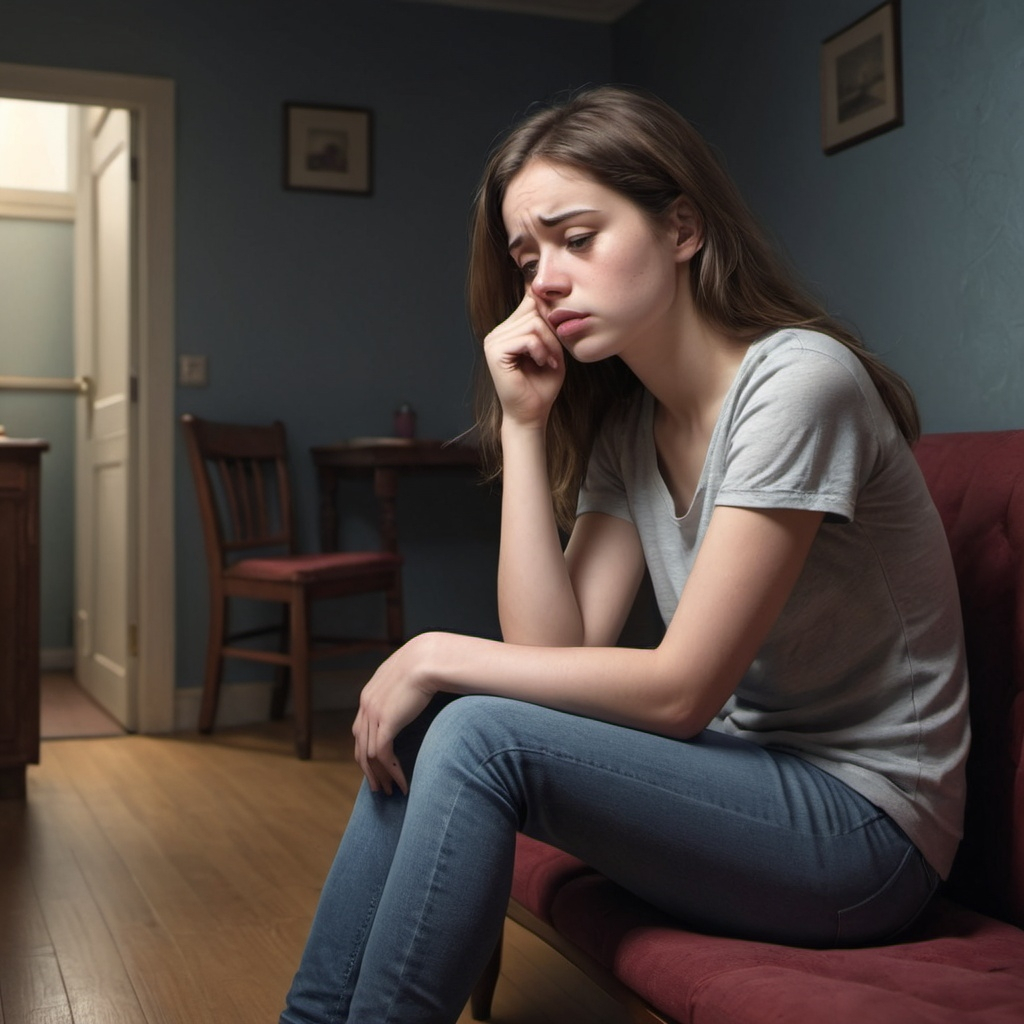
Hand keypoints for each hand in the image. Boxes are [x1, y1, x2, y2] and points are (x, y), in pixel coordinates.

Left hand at [352, 634, 438, 795]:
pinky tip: (403, 783)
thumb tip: (413, 700)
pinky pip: (383, 755)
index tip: (378, 769)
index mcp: (369, 695)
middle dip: (369, 771)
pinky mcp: (386, 722)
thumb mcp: (407, 677)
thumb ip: (402, 690)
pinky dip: (392, 772)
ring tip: (391, 791)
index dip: (367, 753)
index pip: (360, 732)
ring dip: (381, 776)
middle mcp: (366, 705)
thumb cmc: (427, 664)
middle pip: (360, 747)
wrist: (429, 657)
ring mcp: (373, 714)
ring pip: (369, 756)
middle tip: (380, 788)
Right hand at [483, 292, 565, 427]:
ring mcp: (493, 341)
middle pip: (533, 310)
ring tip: (547, 362)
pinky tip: (541, 364)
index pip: (529, 302)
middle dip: (551, 334)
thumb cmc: (542, 385)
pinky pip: (527, 338)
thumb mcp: (551, 348)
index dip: (548, 315)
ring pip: (533, 323)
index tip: (554, 342)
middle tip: (553, 357)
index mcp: (507, 330)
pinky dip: (541, 351)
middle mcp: (497, 333)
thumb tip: (542, 295)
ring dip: (548, 345)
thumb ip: (547, 324)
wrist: (531, 413)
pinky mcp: (495, 352)